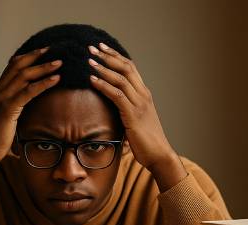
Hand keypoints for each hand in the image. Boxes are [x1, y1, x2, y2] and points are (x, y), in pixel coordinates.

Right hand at [0, 47, 61, 168]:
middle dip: (37, 56)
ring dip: (44, 67)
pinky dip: (43, 83)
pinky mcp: (8, 108)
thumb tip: (29, 110)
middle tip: (54, 50)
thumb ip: (15, 109)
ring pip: (25, 75)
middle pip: (19, 65)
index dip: (28, 57)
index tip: (43, 52)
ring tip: (59, 63)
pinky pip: (29, 91)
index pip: (12, 66)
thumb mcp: (7, 118)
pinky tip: (55, 79)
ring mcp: (2, 98)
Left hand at [88, 43, 186, 188]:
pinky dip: (103, 85)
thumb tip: (111, 112)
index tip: (102, 49)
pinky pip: (116, 95)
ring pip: (120, 79)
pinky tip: (92, 80)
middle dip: (108, 56)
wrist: (159, 155)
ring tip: (89, 60)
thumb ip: (125, 112)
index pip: (130, 68)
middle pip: (126, 67)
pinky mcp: (133, 115)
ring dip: (103, 68)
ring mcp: (139, 104)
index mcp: (144, 95)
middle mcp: (143, 95)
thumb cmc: (146, 142)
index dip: (116, 57)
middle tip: (92, 47)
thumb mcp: (135, 122)